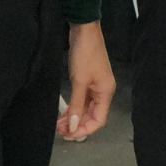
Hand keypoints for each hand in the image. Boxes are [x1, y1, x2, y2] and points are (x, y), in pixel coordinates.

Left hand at [58, 21, 115, 139]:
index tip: (68, 134)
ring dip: (74, 117)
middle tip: (59, 130)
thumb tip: (74, 126)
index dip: (84, 130)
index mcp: (106, 92)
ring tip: (59, 124)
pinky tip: (63, 113)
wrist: (84, 30)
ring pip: (86, 109)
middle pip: (93, 116)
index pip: (99, 120)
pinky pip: (82, 100)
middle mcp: (103, 91)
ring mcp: (96, 86)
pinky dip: (74, 107)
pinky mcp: (88, 80)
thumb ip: (77, 105)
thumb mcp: (79, 81)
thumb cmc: (85, 54)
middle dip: (77, 125)